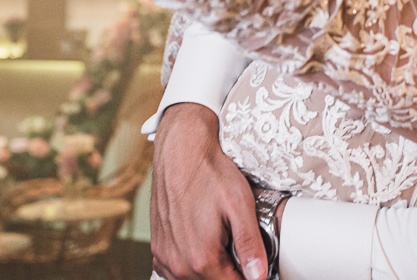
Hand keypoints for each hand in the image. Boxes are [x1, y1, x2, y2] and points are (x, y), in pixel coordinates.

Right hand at [151, 104, 266, 279]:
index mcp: (201, 257)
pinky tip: (205, 246)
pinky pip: (175, 271)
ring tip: (225, 243)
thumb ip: (249, 244)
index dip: (249, 277)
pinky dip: (192, 265)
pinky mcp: (158, 247)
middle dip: (231, 272)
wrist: (180, 150)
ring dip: (211, 270)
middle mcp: (178, 262)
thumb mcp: (239, 205)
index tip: (257, 267)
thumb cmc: (210, 172)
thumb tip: (258, 275)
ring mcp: (164, 255)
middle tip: (242, 251)